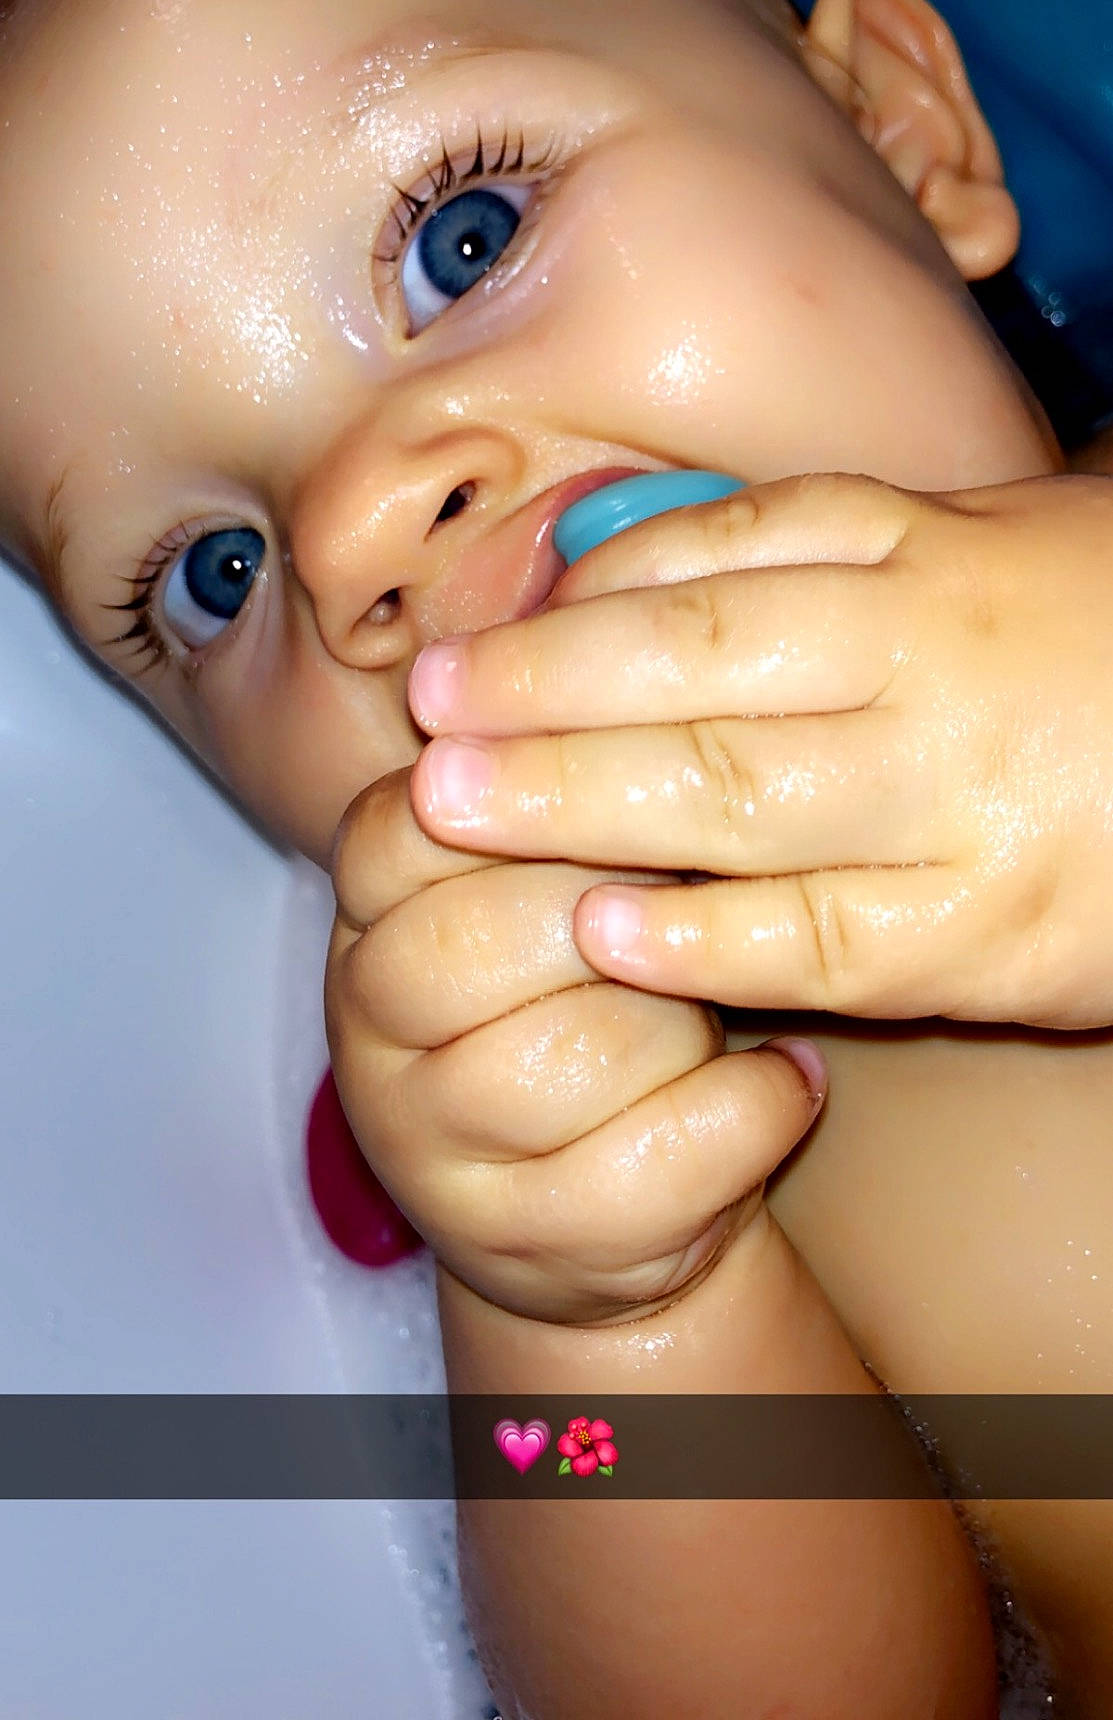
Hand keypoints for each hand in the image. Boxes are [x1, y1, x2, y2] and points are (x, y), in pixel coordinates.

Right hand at [324, 765, 824, 1324]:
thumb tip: (611, 632)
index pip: (409, 825)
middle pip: (478, 942)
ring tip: (721, 997)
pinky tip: (784, 1076)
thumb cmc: (595, 985)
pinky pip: (665, 1160)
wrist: (606, 1200)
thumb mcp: (552, 872)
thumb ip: (562, 776)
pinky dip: (754, 1108)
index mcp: (369, 916)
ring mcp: (434, 1155)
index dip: (540, 795)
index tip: (634, 793)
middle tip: (689, 900)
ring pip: (576, 1056)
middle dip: (614, 912)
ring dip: (684, 1019)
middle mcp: (370, 1037)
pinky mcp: (527, 1247)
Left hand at [407, 471, 1112, 1029]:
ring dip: (580, 806)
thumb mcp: (974, 536)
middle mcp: (933, 665)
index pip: (723, 563)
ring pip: (740, 798)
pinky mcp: (994, 935)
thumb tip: (603, 553)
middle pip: (701, 670)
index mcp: (926, 553)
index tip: (469, 630)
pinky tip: (604, 935)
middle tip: (425, 717)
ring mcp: (964, 803)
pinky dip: (707, 940)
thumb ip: (799, 543)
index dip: (577, 603)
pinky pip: (827, 937)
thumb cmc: (1091, 631)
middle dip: (543, 694)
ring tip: (457, 811)